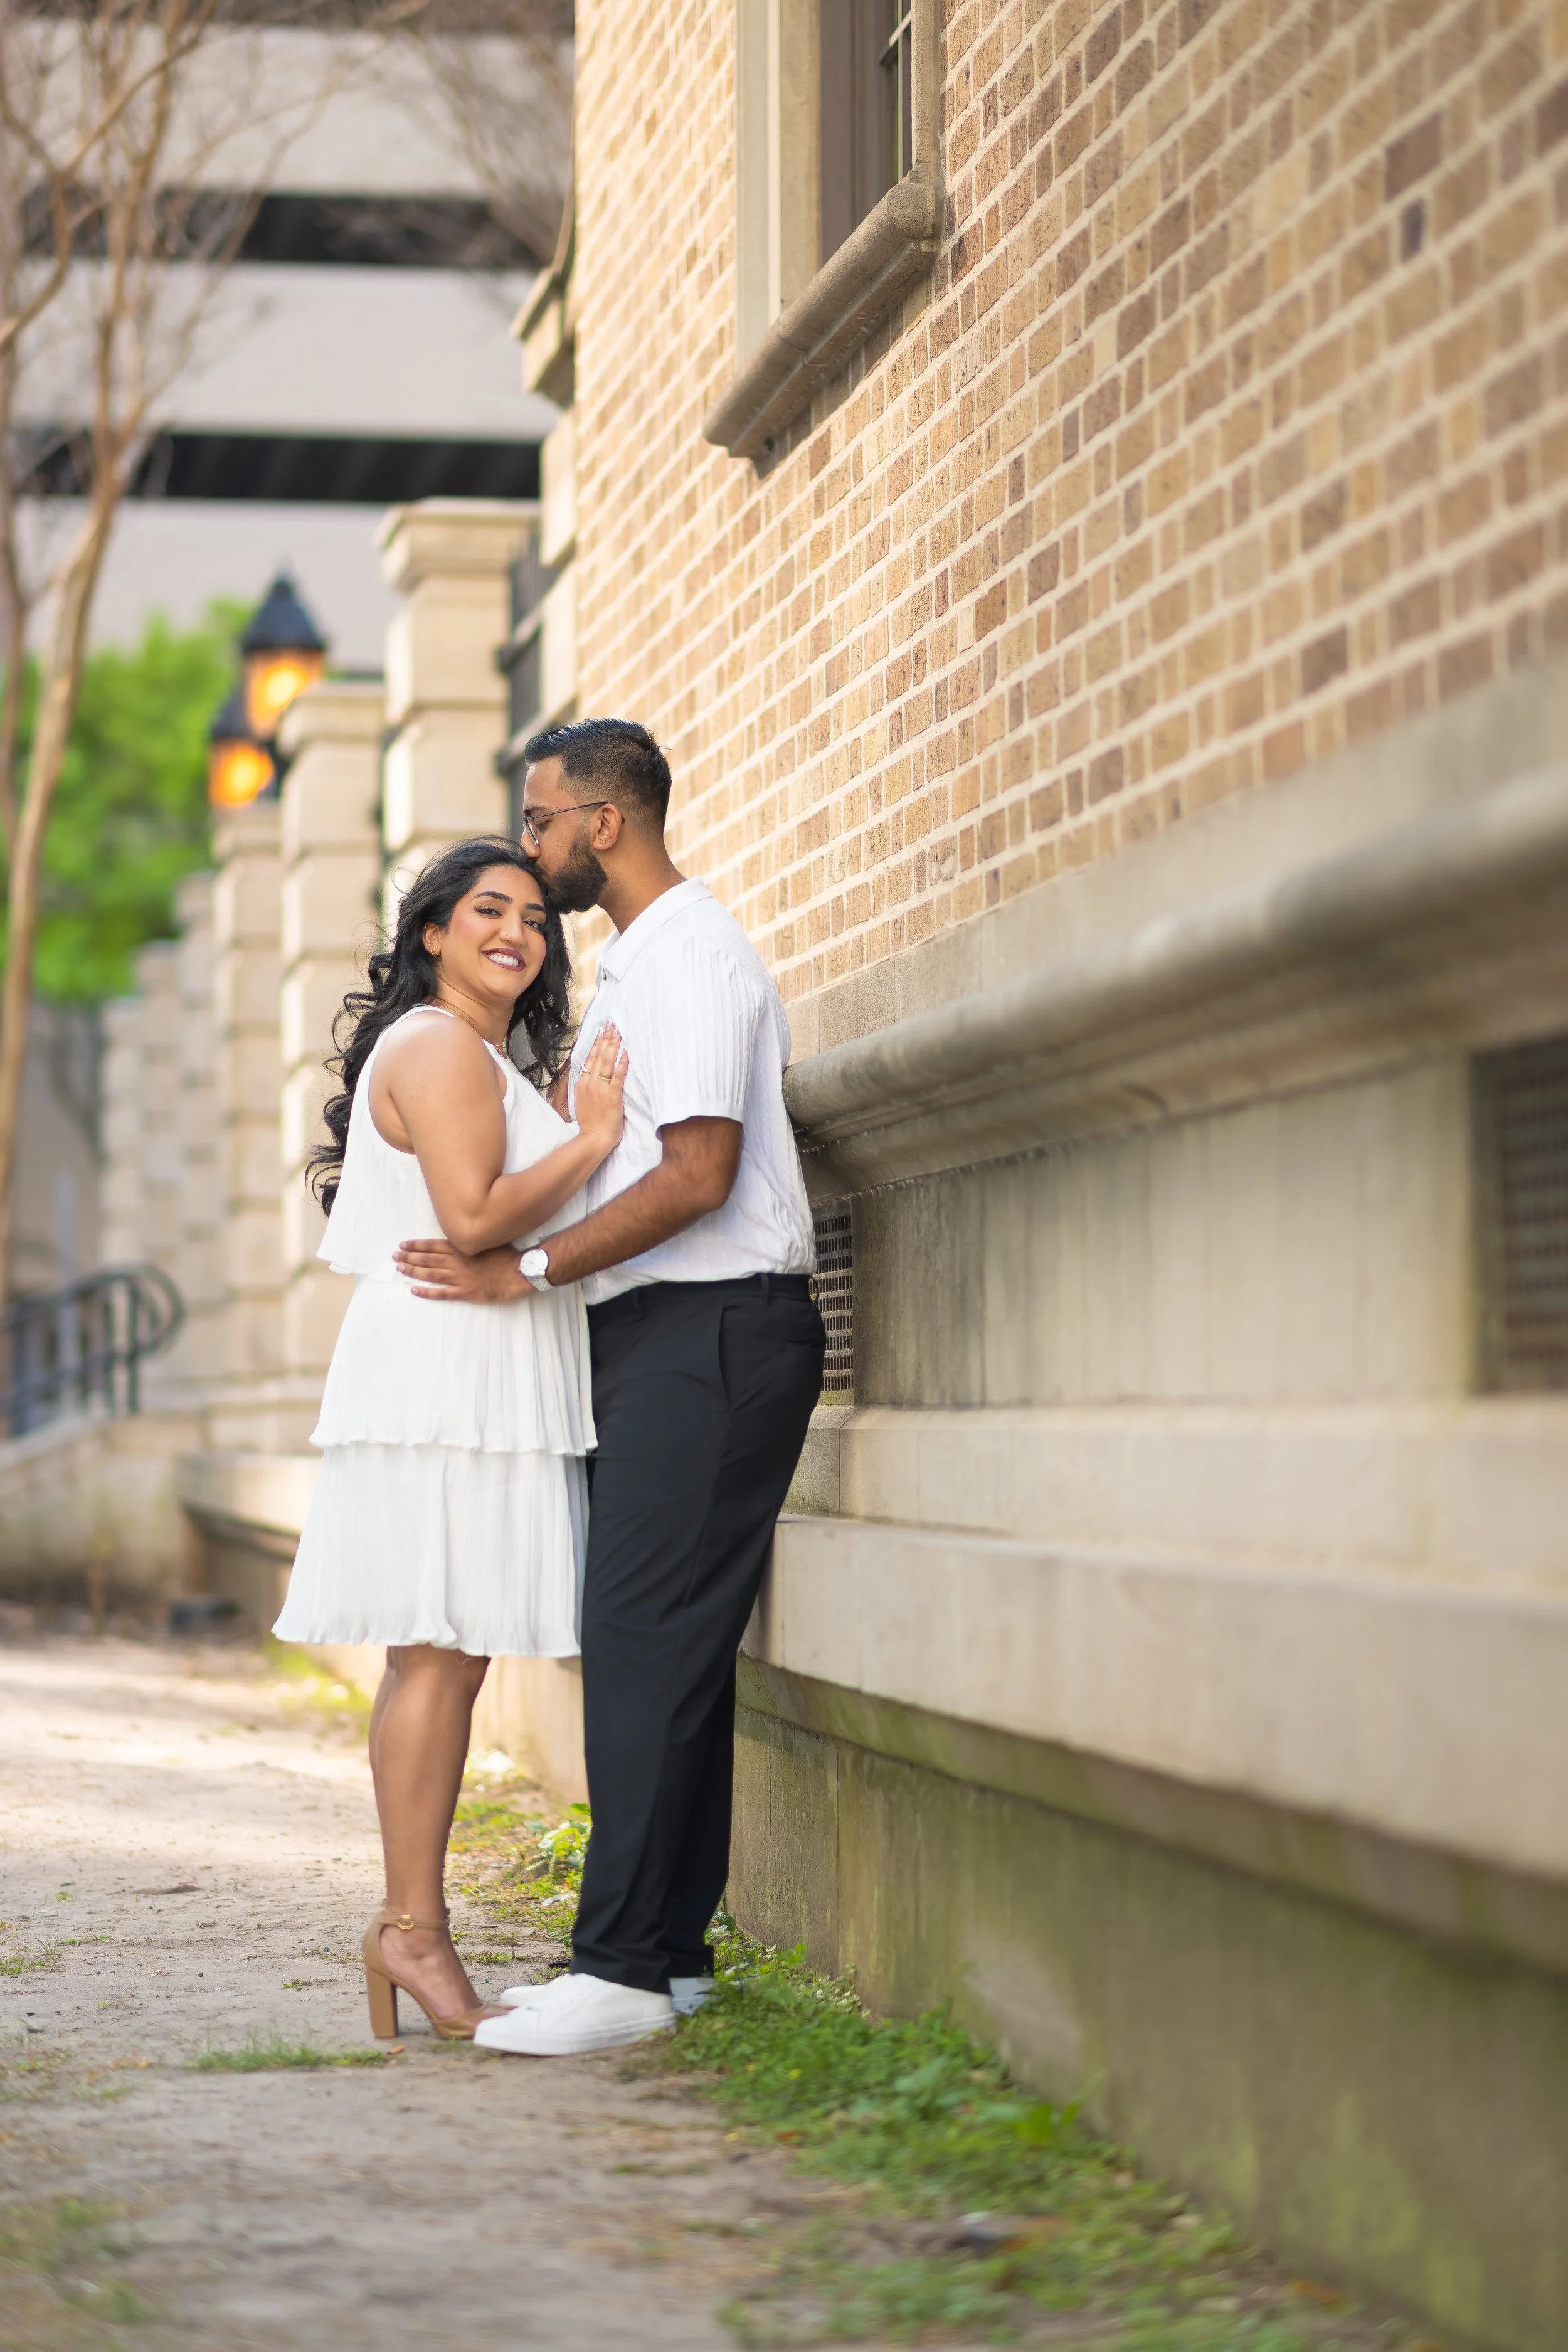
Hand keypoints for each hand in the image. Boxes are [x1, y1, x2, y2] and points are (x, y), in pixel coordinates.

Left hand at [393, 1238, 528, 1301]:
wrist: (520, 1272)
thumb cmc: (507, 1255)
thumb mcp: (488, 1240)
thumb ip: (472, 1240)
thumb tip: (463, 1235)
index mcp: (462, 1248)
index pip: (433, 1245)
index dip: (416, 1245)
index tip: (403, 1245)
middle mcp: (457, 1262)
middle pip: (428, 1259)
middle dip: (409, 1258)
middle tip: (395, 1258)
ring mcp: (460, 1278)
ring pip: (431, 1274)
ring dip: (413, 1272)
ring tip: (400, 1270)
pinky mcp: (465, 1292)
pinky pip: (442, 1293)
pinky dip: (427, 1292)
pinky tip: (415, 1290)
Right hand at [573, 1024, 627, 1157]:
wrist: (594, 1138)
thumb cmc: (591, 1123)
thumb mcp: (582, 1101)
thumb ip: (586, 1087)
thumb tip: (589, 1076)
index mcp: (582, 1084)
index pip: (589, 1059)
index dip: (596, 1044)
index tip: (600, 1032)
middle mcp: (589, 1083)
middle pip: (598, 1056)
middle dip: (606, 1039)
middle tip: (611, 1025)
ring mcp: (600, 1088)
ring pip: (606, 1062)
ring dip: (613, 1045)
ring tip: (617, 1032)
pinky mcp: (612, 1095)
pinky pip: (618, 1076)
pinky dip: (622, 1063)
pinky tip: (626, 1052)